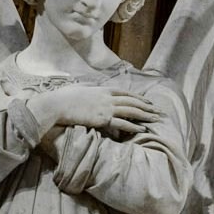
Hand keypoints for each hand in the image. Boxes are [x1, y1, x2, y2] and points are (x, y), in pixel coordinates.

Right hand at [29, 86, 159, 137]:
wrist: (55, 105)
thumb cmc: (63, 97)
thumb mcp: (78, 88)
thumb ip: (88, 87)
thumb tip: (89, 85)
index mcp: (102, 90)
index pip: (126, 93)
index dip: (138, 97)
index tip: (148, 101)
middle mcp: (107, 98)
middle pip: (132, 101)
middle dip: (147, 106)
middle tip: (158, 110)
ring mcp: (106, 108)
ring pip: (132, 111)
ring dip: (145, 115)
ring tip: (156, 119)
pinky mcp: (103, 119)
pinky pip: (123, 123)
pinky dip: (134, 126)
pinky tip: (142, 129)